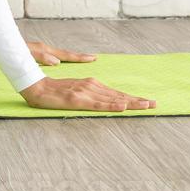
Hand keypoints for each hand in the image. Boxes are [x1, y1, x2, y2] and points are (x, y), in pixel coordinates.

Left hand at [0, 41, 95, 66]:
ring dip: (69, 58)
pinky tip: (57, 64)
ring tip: (80, 60)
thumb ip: (40, 57)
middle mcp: (44, 50)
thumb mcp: (24, 54)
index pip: (66, 55)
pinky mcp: (32, 54)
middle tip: (93, 58)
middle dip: (78, 57)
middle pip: (65, 54)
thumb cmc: (8, 50)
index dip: (80, 58)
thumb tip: (57, 62)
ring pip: (58, 55)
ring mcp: (39, 51)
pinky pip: (50, 57)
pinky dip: (58, 60)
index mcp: (44, 50)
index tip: (94, 58)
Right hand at [18, 76, 155, 112]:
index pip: (116, 93)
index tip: (148, 102)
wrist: (34, 87)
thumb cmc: (53, 90)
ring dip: (130, 102)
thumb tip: (103, 97)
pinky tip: (122, 106)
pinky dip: (111, 105)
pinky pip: (97, 104)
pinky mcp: (77, 100)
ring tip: (146, 105)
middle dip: (137, 100)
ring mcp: (84, 93)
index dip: (132, 98)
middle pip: (118, 95)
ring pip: (111, 99)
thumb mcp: (74, 90)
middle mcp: (90, 86)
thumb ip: (88, 93)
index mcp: (91, 84)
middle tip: (155, 104)